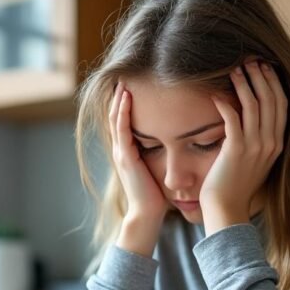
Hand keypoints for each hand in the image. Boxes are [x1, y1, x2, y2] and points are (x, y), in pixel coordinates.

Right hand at [108, 83, 166, 255]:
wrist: (147, 215)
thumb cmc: (155, 196)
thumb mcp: (156, 170)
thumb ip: (160, 155)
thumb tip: (174, 141)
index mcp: (128, 152)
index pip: (124, 121)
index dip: (125, 104)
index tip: (132, 84)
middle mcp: (121, 150)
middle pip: (116, 115)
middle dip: (119, 96)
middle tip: (123, 74)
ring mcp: (121, 153)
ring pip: (115, 118)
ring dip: (118, 98)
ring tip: (122, 79)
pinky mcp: (126, 158)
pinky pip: (122, 129)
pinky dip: (123, 112)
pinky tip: (126, 97)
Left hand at [200, 61, 287, 234]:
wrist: (227, 208)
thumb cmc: (235, 184)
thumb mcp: (254, 159)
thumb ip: (258, 139)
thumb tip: (252, 117)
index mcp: (277, 144)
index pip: (281, 105)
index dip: (274, 84)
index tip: (265, 68)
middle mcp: (270, 143)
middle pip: (271, 100)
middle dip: (261, 77)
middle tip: (250, 60)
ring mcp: (255, 146)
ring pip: (254, 105)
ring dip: (244, 84)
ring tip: (234, 69)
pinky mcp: (236, 149)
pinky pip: (233, 118)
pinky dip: (225, 102)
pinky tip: (216, 94)